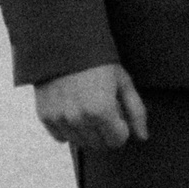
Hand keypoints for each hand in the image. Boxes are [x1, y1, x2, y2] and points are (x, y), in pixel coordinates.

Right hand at [33, 64, 147, 149]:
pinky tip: (72, 110)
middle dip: (105, 131)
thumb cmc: (97, 60)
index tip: (118, 115)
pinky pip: (62, 137)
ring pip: (81, 143)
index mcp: (101, 111)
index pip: (117, 141)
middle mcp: (79, 119)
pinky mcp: (46, 117)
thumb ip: (136, 111)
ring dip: (87, 131)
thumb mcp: (123, 81)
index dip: (121, 128)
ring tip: (87, 107)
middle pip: (99, 144)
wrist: (63, 43)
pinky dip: (69, 129)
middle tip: (103, 109)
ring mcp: (60, 119)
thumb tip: (142, 137)